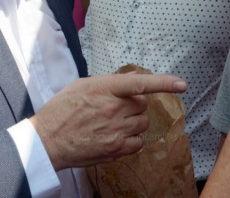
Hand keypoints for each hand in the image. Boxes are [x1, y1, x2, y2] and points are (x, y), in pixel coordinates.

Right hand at [31, 73, 186, 170]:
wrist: (47, 141)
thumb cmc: (61, 110)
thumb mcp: (82, 86)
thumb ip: (108, 82)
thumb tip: (132, 79)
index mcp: (103, 89)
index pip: (139, 83)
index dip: (163, 83)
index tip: (181, 84)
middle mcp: (113, 109)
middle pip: (143, 104)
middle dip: (135, 105)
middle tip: (116, 108)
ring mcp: (116, 130)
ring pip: (142, 123)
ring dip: (134, 122)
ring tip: (113, 124)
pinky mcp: (115, 149)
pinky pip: (138, 143)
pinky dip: (132, 140)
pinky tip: (115, 137)